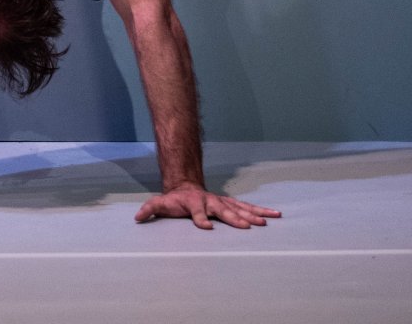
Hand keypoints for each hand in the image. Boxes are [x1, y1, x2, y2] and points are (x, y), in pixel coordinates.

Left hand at [135, 185, 279, 230]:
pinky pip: (248, 208)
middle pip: (223, 211)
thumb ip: (150, 209)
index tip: (207, 227)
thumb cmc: (174, 200)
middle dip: (234, 219)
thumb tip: (137, 217)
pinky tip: (275, 215)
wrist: (187, 185)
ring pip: (240, 208)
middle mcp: (211, 202)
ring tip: (267, 221)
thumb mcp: (160, 204)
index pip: (197, 212)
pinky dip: (261, 211)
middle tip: (246, 227)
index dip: (201, 219)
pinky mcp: (231, 205)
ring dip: (254, 215)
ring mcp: (223, 203)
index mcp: (195, 204)